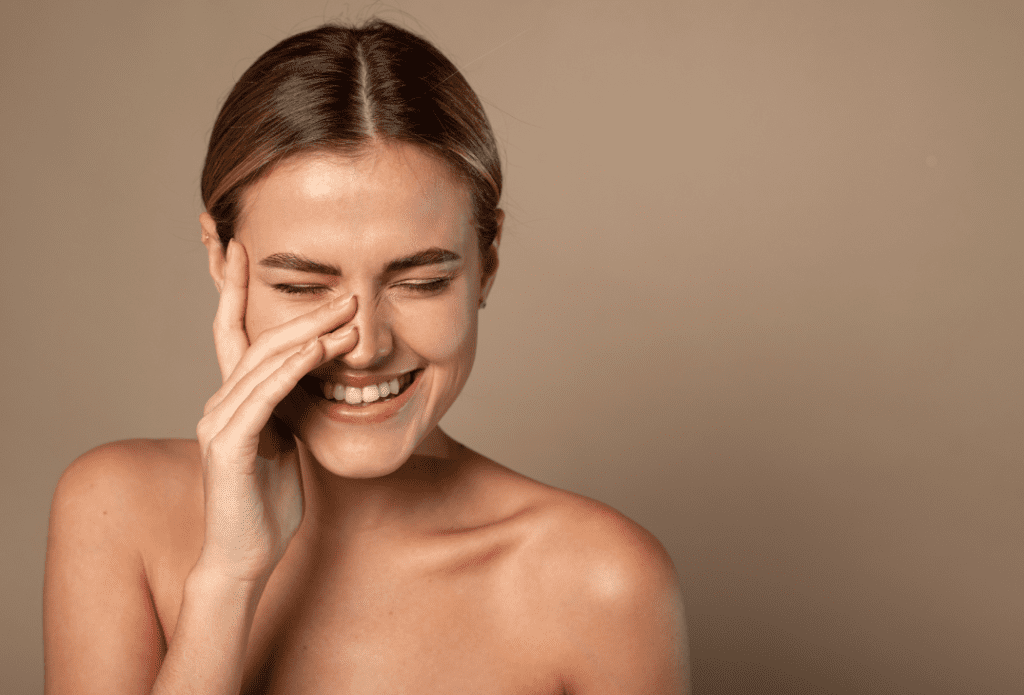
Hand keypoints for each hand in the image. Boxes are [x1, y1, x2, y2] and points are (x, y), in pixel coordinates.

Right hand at [194, 239, 356, 583]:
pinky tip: (318, 351)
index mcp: (235, 399)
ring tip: (348, 314)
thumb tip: (313, 376)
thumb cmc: (267, 502)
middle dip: (303, 311)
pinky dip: (292, 370)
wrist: (245, 555)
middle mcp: (220, 402)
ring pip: (264, 363)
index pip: (232, 332)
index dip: (234, 288)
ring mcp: (220, 422)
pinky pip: (263, 398)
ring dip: (308, 335)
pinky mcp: (229, 446)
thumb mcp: (285, 442)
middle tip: (344, 290)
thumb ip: (289, 406)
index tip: (242, 247)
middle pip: (259, 340)